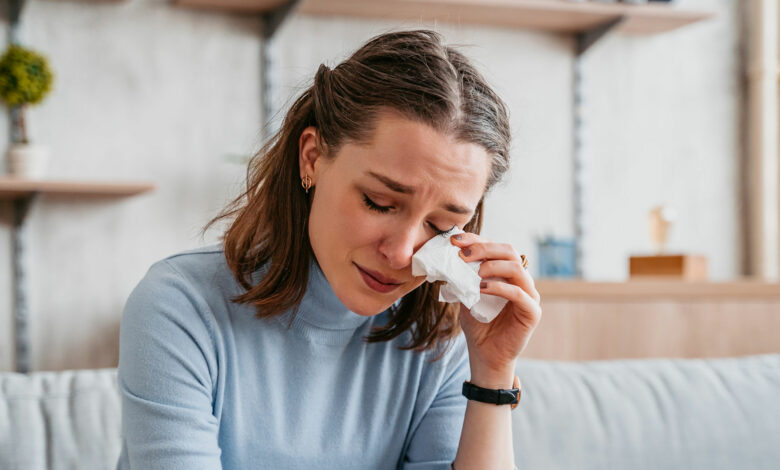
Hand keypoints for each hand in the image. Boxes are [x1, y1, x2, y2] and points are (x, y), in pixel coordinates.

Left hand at [450, 232, 541, 383]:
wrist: (485, 356)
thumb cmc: (478, 326)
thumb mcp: (466, 296)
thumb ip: (463, 278)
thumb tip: (448, 258)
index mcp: (506, 273)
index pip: (495, 247)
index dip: (476, 240)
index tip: (454, 240)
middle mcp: (521, 280)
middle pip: (509, 251)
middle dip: (484, 248)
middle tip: (463, 254)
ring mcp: (529, 295)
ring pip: (516, 268)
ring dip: (492, 266)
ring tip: (474, 273)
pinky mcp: (532, 312)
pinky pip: (519, 293)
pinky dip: (499, 287)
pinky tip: (481, 289)